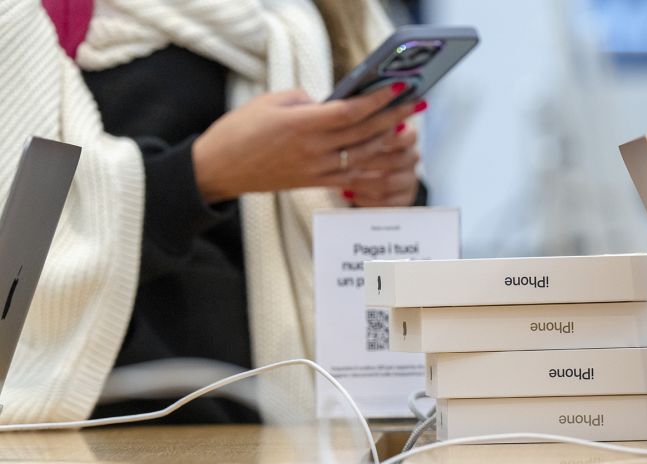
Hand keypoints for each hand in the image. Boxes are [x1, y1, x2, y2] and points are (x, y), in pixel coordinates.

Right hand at [192, 83, 420, 202]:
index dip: (378, 100)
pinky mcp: (316, 183)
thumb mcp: (271, 101)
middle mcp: (314, 150)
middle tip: (417, 104)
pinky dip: (375, 169)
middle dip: (394, 117)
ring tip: (411, 131)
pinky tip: (391, 160)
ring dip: (391, 144)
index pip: (351, 112)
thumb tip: (333, 104)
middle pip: (364, 133)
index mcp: (302, 125)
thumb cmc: (241, 130)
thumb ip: (307, 100)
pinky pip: (354, 178)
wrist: (220, 168)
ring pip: (364, 157)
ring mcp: (317, 170)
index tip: (399, 87)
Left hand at [343, 121, 421, 206]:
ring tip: (345, 179)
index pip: (409, 136)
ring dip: (365, 181)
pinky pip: (387, 202)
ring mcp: (409, 179)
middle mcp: (411, 158)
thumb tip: (343, 110)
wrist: (369, 175)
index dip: (391, 138)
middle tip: (346, 161)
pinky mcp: (404, 199)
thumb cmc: (360, 147)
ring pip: (390, 182)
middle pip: (397, 160)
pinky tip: (350, 194)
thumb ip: (361, 125)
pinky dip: (367, 199)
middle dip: (370, 161)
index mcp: (407, 138)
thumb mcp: (363, 133)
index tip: (368, 137)